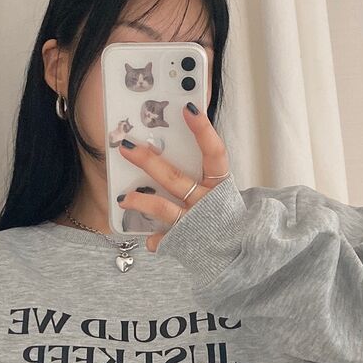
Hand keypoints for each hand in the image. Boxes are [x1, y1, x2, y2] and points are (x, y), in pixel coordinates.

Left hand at [116, 102, 230, 252]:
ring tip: (123, 198)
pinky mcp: (185, 243)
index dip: (203, 130)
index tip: (188, 108)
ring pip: (164, 208)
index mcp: (219, 185)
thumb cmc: (224, 216)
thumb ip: (203, 171)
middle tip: (127, 146)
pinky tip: (147, 238)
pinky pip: (164, 240)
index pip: (214, 152)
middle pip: (176, 178)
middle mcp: (207, 202)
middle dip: (149, 161)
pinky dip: (155, 239)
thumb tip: (176, 141)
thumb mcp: (219, 191)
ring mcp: (195, 223)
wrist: (239, 255)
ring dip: (141, 201)